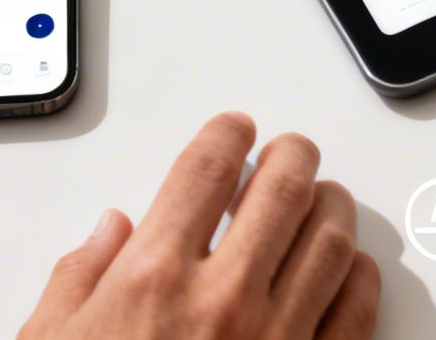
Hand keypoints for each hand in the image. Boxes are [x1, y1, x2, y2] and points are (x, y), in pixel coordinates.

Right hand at [19, 113, 378, 339]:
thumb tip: (108, 232)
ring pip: (333, 237)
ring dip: (331, 205)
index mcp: (152, 280)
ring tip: (321, 198)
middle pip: (283, 187)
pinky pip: (357, 307)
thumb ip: (77, 281)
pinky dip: (358, 272)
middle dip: (290, 156)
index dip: (227, 134)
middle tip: (288, 152)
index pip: (206, 169)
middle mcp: (223, 301)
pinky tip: (346, 265)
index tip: (235, 129)